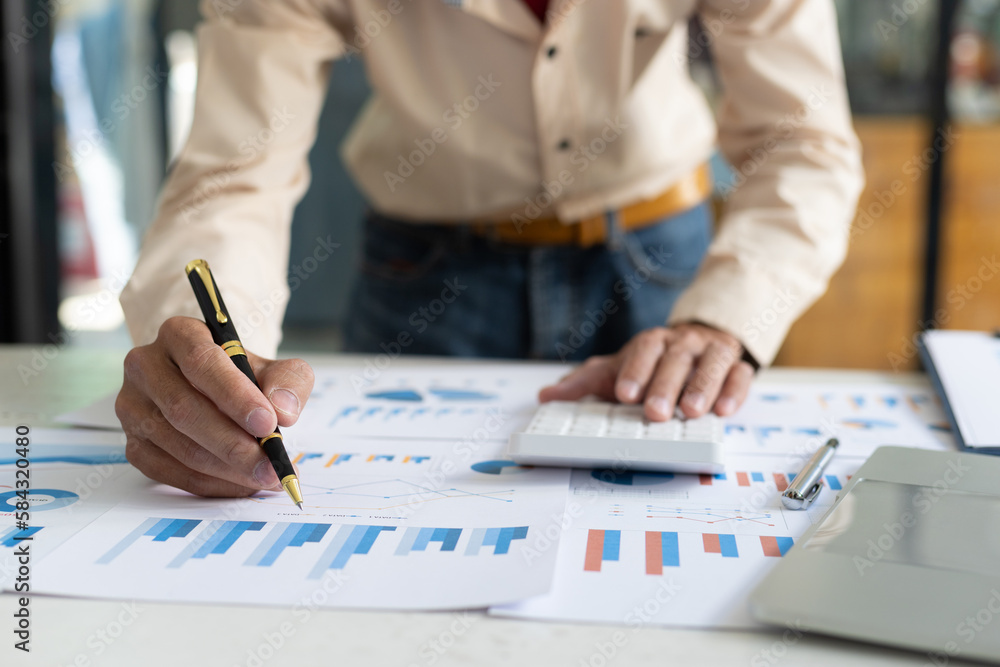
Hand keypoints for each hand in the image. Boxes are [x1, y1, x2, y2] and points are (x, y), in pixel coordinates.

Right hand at [116, 316, 314, 496]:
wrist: (218, 390)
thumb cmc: (245, 376)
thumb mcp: (275, 368)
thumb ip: (288, 382)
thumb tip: (283, 410)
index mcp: (179, 334)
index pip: (201, 362)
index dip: (235, 396)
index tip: (268, 423)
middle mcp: (146, 366)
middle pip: (184, 409)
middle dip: (233, 443)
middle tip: (270, 465)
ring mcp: (133, 406)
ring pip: (177, 445)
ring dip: (225, 469)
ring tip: (264, 477)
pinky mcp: (133, 442)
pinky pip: (168, 471)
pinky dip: (209, 483)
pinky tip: (239, 484)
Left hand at [538, 323, 753, 420]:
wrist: (699, 342)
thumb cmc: (654, 363)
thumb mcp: (618, 369)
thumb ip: (585, 383)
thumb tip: (546, 396)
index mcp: (652, 343)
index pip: (643, 351)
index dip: (634, 371)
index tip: (624, 394)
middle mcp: (683, 344)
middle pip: (675, 360)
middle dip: (665, 385)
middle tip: (655, 412)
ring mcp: (712, 353)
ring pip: (710, 364)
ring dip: (702, 387)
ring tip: (693, 412)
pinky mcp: (737, 367)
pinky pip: (740, 375)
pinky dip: (733, 391)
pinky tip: (725, 410)